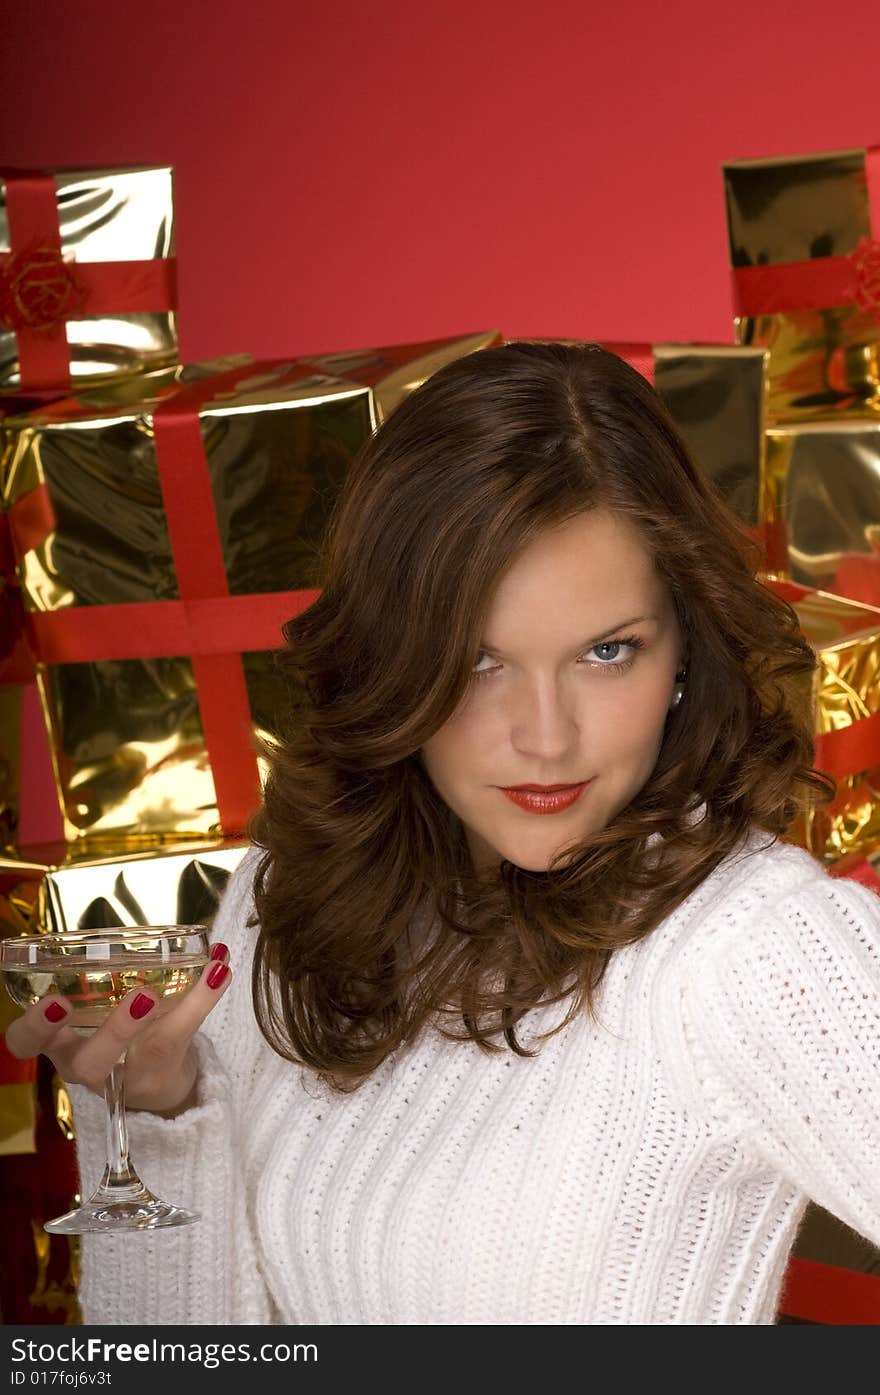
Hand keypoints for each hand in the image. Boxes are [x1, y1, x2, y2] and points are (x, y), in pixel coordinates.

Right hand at [4, 943, 231, 1117]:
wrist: (158, 1082)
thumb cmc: (116, 1036)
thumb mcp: (92, 1013)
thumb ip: (98, 973)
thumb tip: (130, 920)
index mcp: (63, 1044)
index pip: (27, 1043)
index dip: (34, 1027)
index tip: (52, 1002)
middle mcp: (91, 1065)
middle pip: (89, 1061)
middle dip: (111, 1031)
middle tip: (137, 997)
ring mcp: (133, 1073)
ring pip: (145, 1054)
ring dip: (164, 1017)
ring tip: (164, 990)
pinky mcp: (165, 1069)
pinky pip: (184, 1035)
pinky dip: (205, 997)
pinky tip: (220, 970)